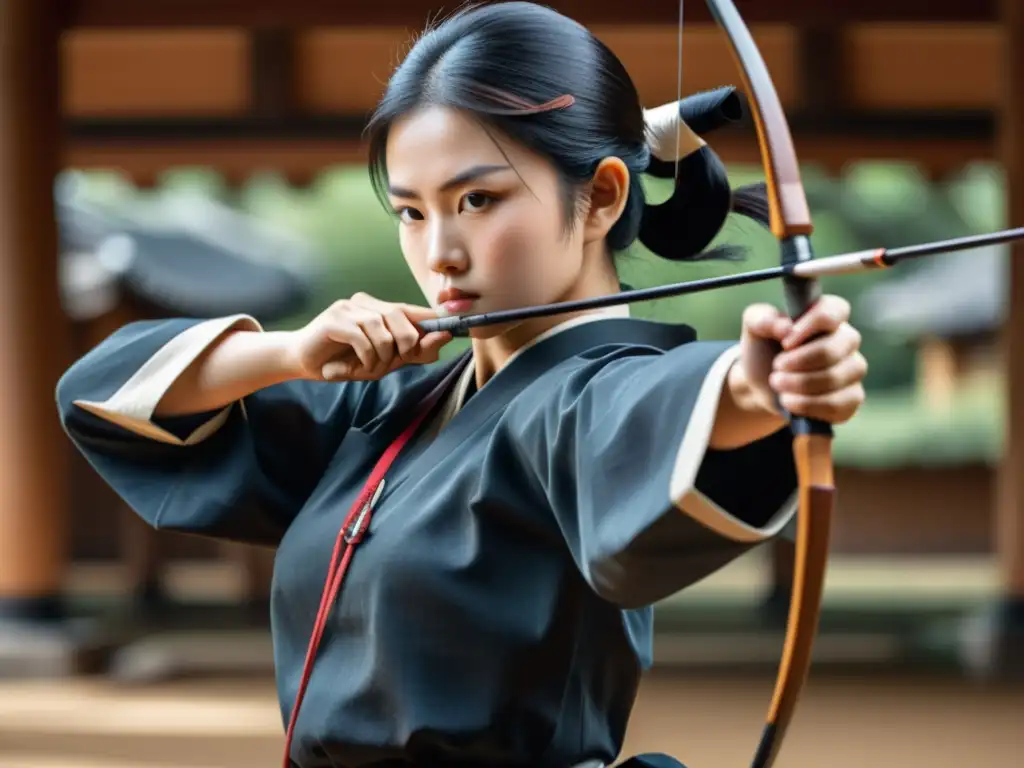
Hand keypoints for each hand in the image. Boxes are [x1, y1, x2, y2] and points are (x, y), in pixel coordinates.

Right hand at [290, 293, 452, 381]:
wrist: (303, 363)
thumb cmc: (345, 362)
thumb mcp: (384, 361)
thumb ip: (411, 352)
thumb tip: (441, 342)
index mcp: (378, 308)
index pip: (411, 311)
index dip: (433, 320)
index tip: (453, 329)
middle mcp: (364, 303)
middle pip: (400, 316)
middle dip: (406, 344)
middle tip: (394, 361)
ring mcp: (347, 308)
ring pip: (382, 329)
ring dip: (381, 355)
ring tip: (369, 366)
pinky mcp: (333, 319)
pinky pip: (362, 336)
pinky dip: (366, 355)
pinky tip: (358, 364)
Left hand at [736, 295, 866, 423]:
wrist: (762, 385)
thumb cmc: (764, 349)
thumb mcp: (753, 327)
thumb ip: (761, 317)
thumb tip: (785, 327)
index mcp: (828, 314)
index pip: (834, 311)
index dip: (809, 327)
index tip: (785, 343)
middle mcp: (847, 340)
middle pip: (831, 350)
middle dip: (797, 362)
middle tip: (776, 367)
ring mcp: (853, 369)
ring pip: (834, 379)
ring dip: (798, 385)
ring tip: (777, 383)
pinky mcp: (851, 398)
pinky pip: (838, 405)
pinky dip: (807, 405)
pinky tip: (790, 402)